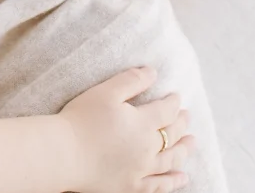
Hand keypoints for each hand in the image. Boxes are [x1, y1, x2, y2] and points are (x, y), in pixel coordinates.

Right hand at [58, 67, 193, 192]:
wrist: (63, 154)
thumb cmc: (80, 120)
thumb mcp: (105, 92)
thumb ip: (131, 80)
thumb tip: (153, 72)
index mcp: (142, 123)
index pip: (166, 110)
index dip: (174, 102)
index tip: (176, 97)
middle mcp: (147, 148)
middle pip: (172, 134)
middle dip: (181, 124)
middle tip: (186, 117)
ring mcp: (141, 170)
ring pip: (170, 160)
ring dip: (184, 150)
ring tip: (191, 143)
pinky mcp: (131, 187)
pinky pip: (159, 186)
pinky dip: (173, 181)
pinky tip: (182, 177)